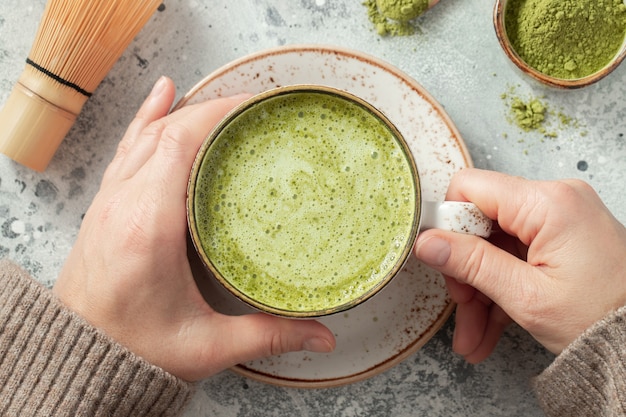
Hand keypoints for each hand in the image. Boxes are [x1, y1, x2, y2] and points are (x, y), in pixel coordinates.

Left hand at [53, 77, 334, 380]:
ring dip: (186, 112)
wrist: (77, 357)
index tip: (256, 107)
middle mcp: (123, 202)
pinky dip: (147, 118)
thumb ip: (268, 335)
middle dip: (214, 111)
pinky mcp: (105, 205)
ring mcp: (109, 200)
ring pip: (147, 134)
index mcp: (149, 225)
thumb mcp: (207, 345)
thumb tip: (322, 336)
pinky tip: (161, 97)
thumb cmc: (134, 350)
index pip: (182, 142)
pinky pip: (128, 148)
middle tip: (256, 109)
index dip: (220, 114)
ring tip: (222, 100)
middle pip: (169, 130)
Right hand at [414, 168, 625, 362]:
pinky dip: (501, 288)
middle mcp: (555, 200)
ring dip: (481, 290)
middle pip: (481, 222)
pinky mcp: (562, 236)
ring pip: (495, 246)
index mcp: (549, 203)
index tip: (440, 260)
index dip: (447, 222)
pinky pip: (515, 255)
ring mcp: (560, 218)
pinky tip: (490, 327)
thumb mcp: (525, 297)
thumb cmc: (602, 321)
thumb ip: (471, 263)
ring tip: (474, 336)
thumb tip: (427, 242)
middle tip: (462, 306)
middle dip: (466, 270)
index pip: (471, 187)